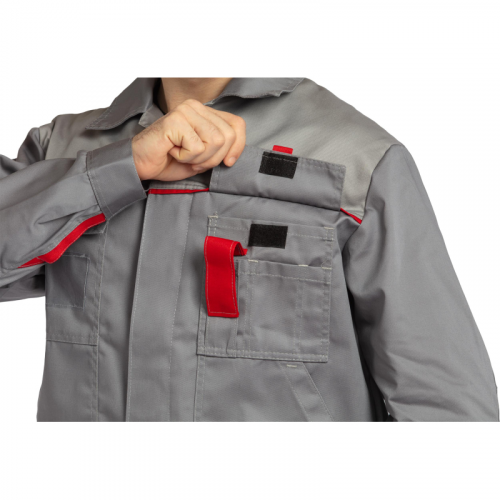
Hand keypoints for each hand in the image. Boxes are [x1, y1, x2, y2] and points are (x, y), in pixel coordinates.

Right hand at [131, 99, 245, 180]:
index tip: (227, 162)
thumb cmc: (170, 160)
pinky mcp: (175, 120)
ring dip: (200, 159)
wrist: (140, 164)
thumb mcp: (203, 156)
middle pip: (228, 136)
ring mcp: (185, 111)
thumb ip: (220, 149)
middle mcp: (195, 106)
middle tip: (194, 160)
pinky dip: (187, 158)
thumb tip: (234, 153)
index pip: (237, 124)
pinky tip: (173, 152)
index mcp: (204, 111)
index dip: (237, 147)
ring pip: (215, 142)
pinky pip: (198, 148)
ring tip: (183, 155)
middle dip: (214, 158)